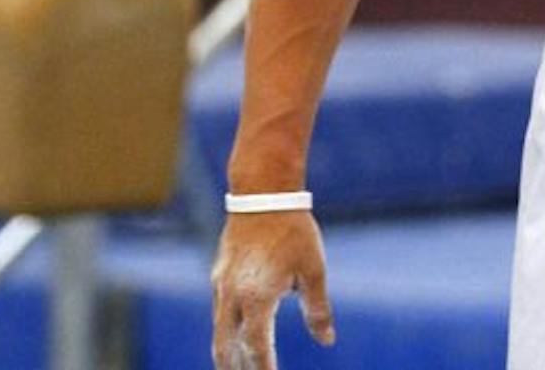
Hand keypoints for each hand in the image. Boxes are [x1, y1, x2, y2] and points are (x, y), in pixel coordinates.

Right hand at [211, 211, 333, 369]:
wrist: (262, 192)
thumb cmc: (293, 230)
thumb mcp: (313, 270)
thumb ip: (318, 309)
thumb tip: (326, 340)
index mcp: (257, 297)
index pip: (257, 348)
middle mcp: (232, 295)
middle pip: (225, 347)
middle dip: (235, 369)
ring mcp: (221, 284)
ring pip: (218, 330)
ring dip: (228, 353)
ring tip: (239, 369)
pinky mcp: (220, 274)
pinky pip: (219, 312)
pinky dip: (226, 331)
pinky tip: (236, 336)